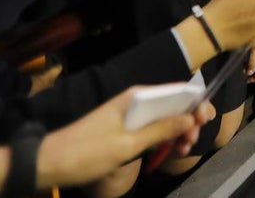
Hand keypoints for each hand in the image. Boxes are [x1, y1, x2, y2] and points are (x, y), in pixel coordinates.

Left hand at [35, 87, 215, 188]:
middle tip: (191, 143)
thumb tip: (190, 118)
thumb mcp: (127, 144)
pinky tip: (169, 150)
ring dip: (178, 132)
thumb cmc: (87, 152)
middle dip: (188, 121)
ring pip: (164, 117)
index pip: (177, 91)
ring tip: (183, 150)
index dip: (196, 103)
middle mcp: (136, 100)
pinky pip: (152, 128)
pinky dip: (163, 138)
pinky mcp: (124, 127)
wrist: (49, 163)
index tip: (206, 121)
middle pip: (173, 104)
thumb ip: (160, 130)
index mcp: (137, 97)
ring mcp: (130, 114)